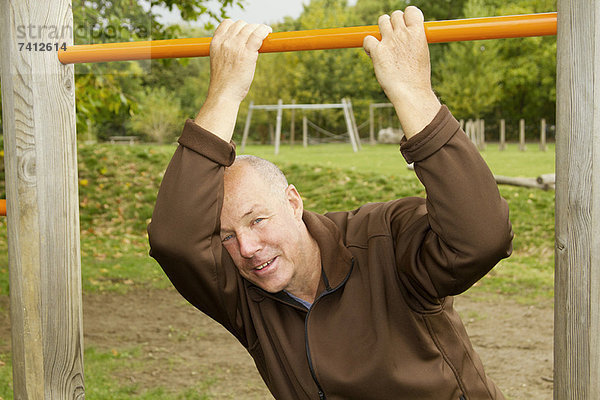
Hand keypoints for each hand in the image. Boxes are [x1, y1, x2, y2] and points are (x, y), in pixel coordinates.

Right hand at [195, 20, 270, 141]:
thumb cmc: (223, 83)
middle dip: (250, 28)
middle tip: (257, 37)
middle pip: (241, 24)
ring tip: (265, 33)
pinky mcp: (247, 52)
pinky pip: (258, 34)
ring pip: (251, 28)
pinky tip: (268, 33)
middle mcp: (225, 41)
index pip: (227, 23)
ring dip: (259, 29)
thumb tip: (242, 48)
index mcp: (215, 43)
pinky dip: (264, 31)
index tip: (244, 32)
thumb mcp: (220, 62)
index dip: (238, 26)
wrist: (223, 94)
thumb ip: (227, 51)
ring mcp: (236, 46)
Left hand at [363, 7, 439, 137]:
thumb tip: (407, 35)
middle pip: (394, 15)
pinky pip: (368, 39)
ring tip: (383, 44)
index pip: (410, 11)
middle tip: (393, 39)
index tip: (404, 26)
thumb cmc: (417, 78)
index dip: (406, 17)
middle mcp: (404, 34)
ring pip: (381, 21)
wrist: (411, 93)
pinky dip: (368, 45)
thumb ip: (413, 40)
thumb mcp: (421, 54)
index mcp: (418, 33)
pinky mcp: (377, 51)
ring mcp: (390, 41)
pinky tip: (373, 54)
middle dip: (392, 24)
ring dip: (381, 30)